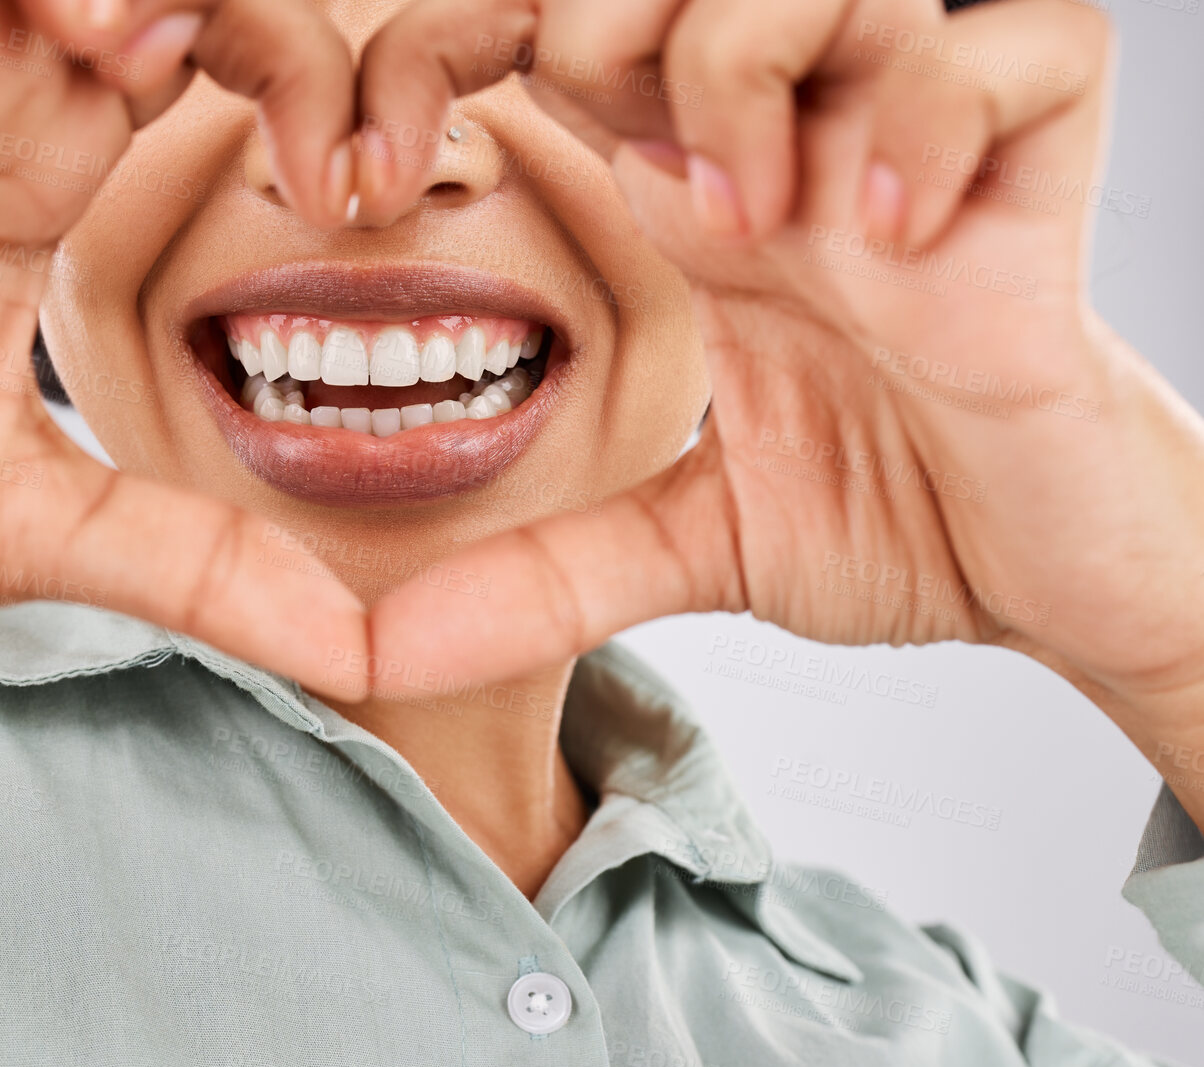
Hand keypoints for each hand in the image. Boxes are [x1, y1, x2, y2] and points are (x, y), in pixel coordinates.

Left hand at [361, 0, 1203, 791]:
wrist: (1058, 571)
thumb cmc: (896, 515)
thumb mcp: (689, 542)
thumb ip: (537, 579)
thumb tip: (372, 655)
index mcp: (694, 197)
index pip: (543, 41)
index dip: (430, 59)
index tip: (355, 180)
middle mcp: (795, 143)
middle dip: (589, 21)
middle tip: (604, 173)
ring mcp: (915, 147)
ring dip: (745, 67)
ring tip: (749, 224)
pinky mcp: (1039, 179)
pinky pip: (1009, 51)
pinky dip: (934, 118)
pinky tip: (893, 239)